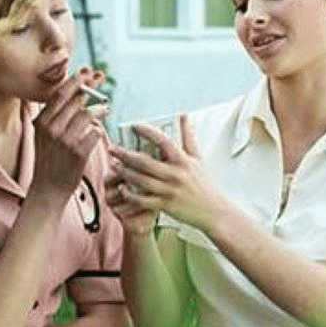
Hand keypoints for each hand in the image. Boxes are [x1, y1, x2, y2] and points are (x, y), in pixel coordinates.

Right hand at [32, 69, 104, 198]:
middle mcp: (51, 129)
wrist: (48, 190)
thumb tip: (73, 96)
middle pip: (75, 100)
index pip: (59, 94)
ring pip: (87, 114)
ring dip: (99, 109)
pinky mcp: (78, 152)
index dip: (74, 80)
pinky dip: (99, 130)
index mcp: (41, 123)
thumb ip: (54, 117)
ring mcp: (65, 140)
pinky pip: (95, 132)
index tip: (86, 70)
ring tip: (105, 108)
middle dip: (91, 86)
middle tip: (100, 77)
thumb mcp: (44, 136)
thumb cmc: (50, 161)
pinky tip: (99, 131)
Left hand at [108, 114, 229, 232]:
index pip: (163, 141)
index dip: (147, 132)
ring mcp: (169, 191)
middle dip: (125, 155)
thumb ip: (188, 136)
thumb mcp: (197, 157)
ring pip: (141, 181)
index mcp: (183, 161)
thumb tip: (184, 116)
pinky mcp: (165, 205)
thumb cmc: (204, 183)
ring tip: (114, 165)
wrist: (213, 210)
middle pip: (145, 162)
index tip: (134, 126)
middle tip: (112, 148)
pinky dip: (131, 195)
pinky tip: (122, 188)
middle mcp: (175, 175)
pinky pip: (143, 200)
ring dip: (125, 172)